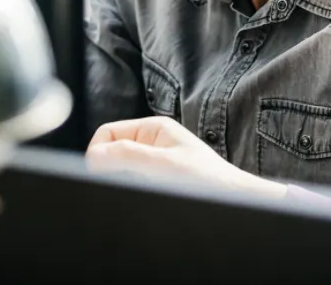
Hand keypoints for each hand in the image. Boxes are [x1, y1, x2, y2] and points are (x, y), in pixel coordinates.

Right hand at [86, 116, 286, 197]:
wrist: (237, 201)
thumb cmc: (210, 181)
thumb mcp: (164, 164)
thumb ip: (128, 155)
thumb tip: (94, 155)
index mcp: (153, 129)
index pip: (106, 133)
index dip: (98, 152)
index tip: (98, 172)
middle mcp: (153, 143)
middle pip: (112, 151)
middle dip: (110, 168)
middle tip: (125, 184)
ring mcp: (156, 162)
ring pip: (121, 170)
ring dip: (123, 180)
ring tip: (142, 190)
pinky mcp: (160, 180)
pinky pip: (134, 182)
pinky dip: (133, 188)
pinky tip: (147, 194)